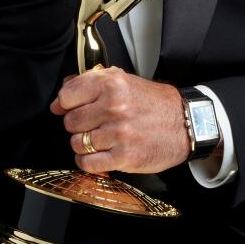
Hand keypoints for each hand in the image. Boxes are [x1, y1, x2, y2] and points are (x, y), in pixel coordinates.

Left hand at [51, 67, 190, 173]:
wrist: (185, 123)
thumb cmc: (152, 102)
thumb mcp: (122, 80)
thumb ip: (88, 84)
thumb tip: (58, 100)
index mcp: (110, 83)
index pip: (66, 96)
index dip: (65, 104)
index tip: (70, 108)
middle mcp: (113, 107)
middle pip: (70, 122)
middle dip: (77, 125)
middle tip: (92, 124)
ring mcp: (119, 133)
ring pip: (77, 143)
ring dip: (83, 144)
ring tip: (99, 139)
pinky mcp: (124, 156)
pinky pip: (88, 163)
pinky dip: (88, 161)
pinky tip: (98, 155)